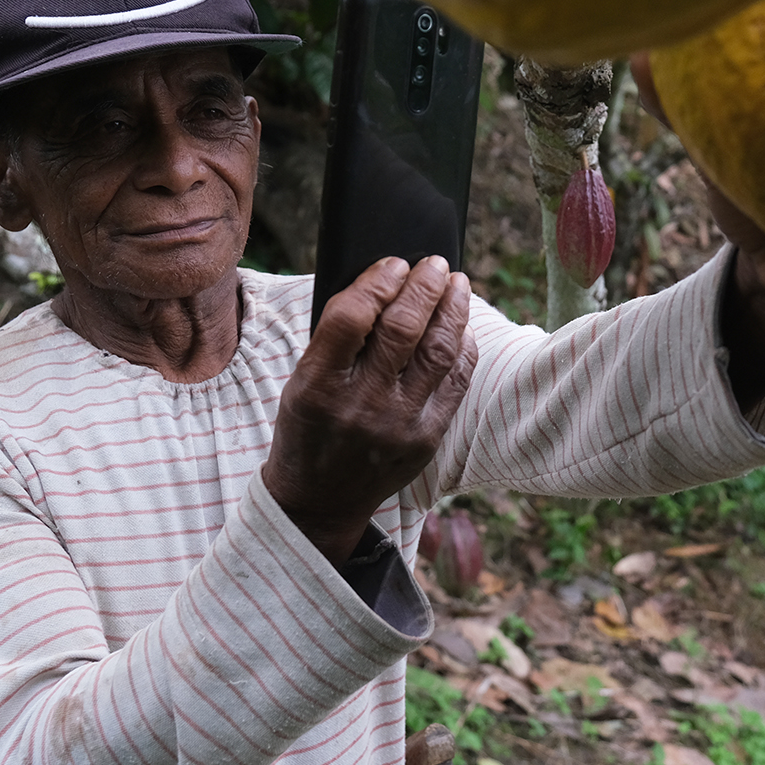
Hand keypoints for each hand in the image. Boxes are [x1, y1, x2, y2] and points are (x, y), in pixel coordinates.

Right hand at [265, 256, 477, 565]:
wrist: (319, 501)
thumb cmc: (309, 428)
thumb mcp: (301, 382)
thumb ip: (337, 338)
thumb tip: (385, 281)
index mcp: (317, 386)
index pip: (351, 318)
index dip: (377, 282)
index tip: (393, 263)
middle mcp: (360, 405)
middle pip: (402, 329)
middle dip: (424, 286)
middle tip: (435, 264)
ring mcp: (398, 424)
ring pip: (438, 351)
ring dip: (452, 309)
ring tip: (456, 284)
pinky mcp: (427, 438)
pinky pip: (455, 382)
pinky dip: (462, 348)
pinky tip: (461, 327)